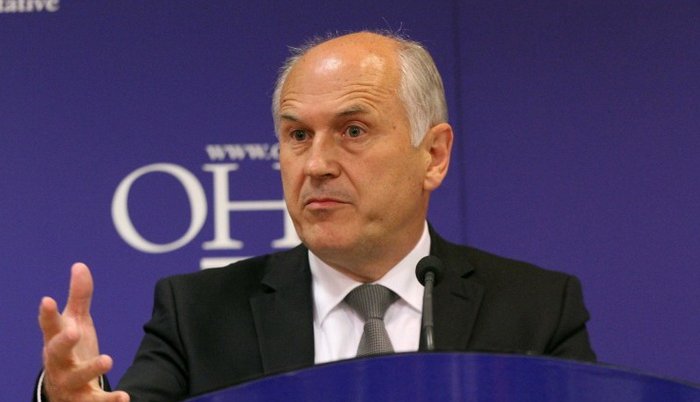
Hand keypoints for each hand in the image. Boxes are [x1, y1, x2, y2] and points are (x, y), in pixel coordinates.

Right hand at [38, 263, 129, 401]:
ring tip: (108, 360)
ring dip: (91, 369)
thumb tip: (80, 265)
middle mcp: (58, 363)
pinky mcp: (84, 401)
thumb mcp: (74, 323)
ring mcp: (70, 384)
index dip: (47, 314)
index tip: (47, 299)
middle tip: (74, 330)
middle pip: (56, 353)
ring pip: (76, 378)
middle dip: (63, 342)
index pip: (49, 326)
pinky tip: (125, 397)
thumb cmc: (70, 351)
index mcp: (55, 342)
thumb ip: (79, 297)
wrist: (66, 392)